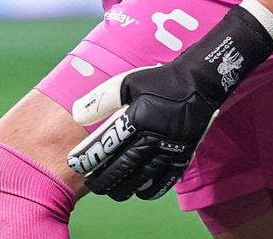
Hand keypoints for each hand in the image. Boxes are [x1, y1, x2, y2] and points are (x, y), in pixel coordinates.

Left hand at [66, 4, 272, 201]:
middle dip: (101, 179)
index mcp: (138, 118)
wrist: (198, 84)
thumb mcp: (127, 82)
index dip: (89, 156)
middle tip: (88, 182)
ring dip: (120, 188)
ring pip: (140, 180)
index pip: (107, 144)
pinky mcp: (181, 158)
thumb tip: (76, 114)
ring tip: (107, 189)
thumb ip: (101, 99)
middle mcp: (153, 138)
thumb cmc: (160, 81)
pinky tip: (136, 190)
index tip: (73, 163)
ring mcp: (168, 151)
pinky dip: (147, 190)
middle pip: (121, 168)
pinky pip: (162, 183)